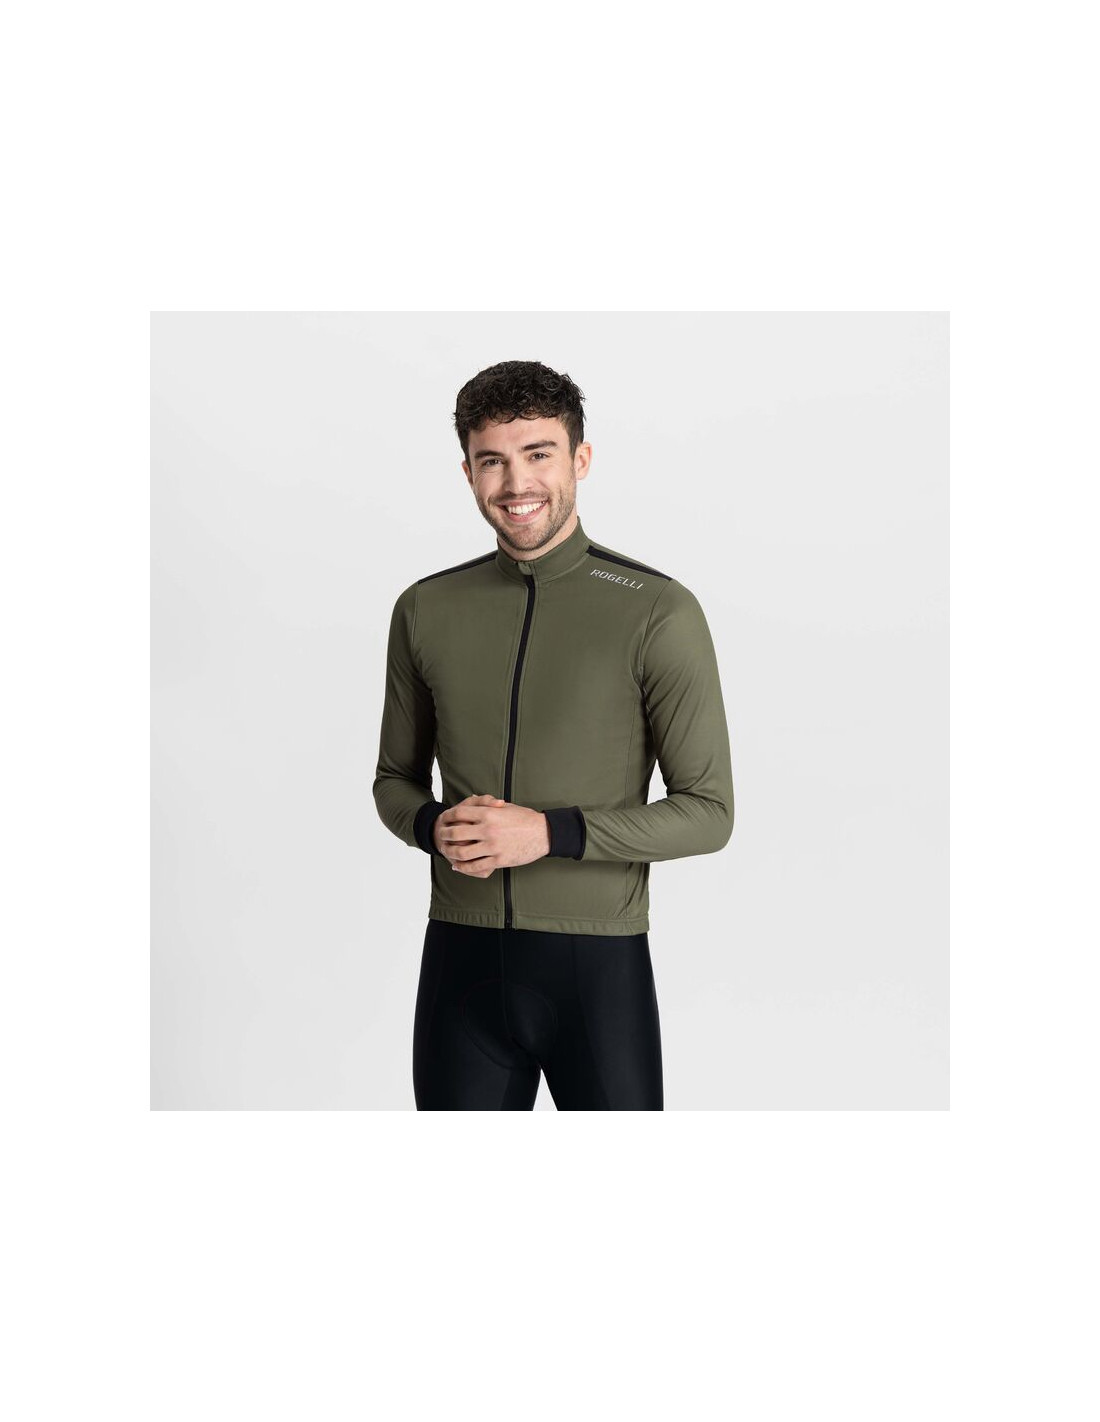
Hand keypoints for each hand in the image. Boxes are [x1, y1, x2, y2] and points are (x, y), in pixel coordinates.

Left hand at [433, 794, 550, 877]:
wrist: (544, 834)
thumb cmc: (526, 819)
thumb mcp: (506, 807)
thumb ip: (488, 805)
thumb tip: (474, 801)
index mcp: (489, 813)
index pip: (459, 813)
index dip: (448, 816)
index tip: (444, 819)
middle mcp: (488, 829)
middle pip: (456, 833)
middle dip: (445, 835)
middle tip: (442, 836)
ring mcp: (493, 846)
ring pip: (462, 852)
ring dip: (451, 853)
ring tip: (447, 852)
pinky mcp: (499, 860)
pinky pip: (475, 866)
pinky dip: (463, 868)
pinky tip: (458, 867)